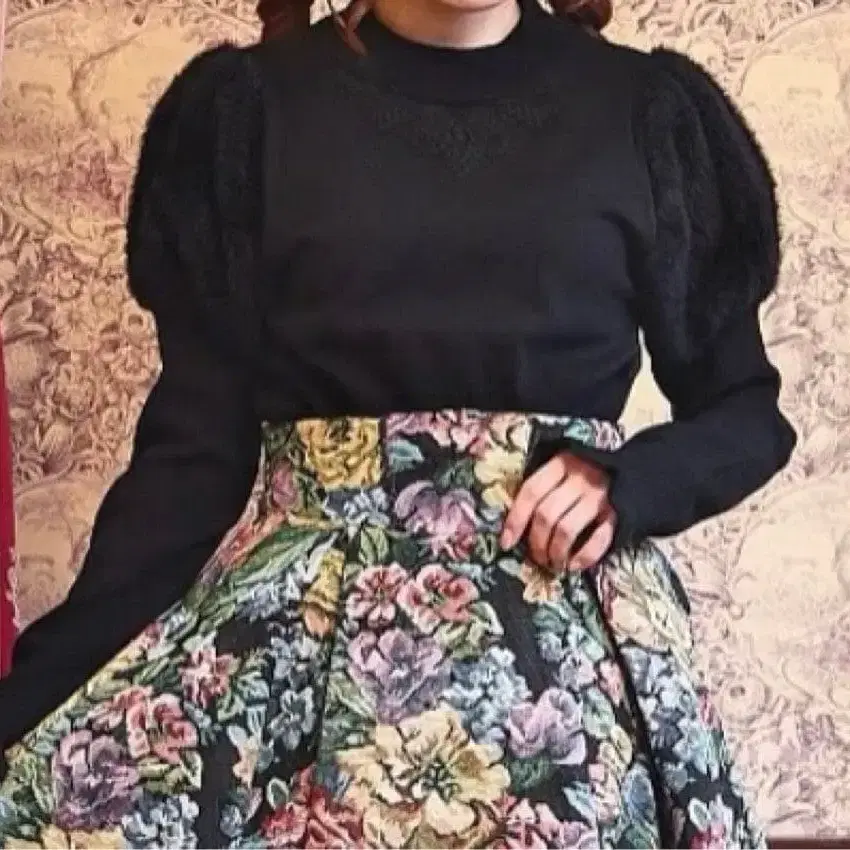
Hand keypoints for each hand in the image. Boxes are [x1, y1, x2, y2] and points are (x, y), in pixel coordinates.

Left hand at [500, 451, 616, 571]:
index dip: (515, 520)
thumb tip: (513, 527)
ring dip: (555, 553)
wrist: (637, 474)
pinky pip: (597, 541)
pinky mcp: (620, 514)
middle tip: (537, 558)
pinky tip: (573, 566)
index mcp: (561, 463)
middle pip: (546, 515)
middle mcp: (581, 477)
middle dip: (536, 543)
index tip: (506, 543)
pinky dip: (582, 558)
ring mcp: (601, 496)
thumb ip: (544, 490)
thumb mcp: (564, 472)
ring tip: (553, 563)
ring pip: (566, 529)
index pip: (531, 492)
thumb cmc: (588, 477)